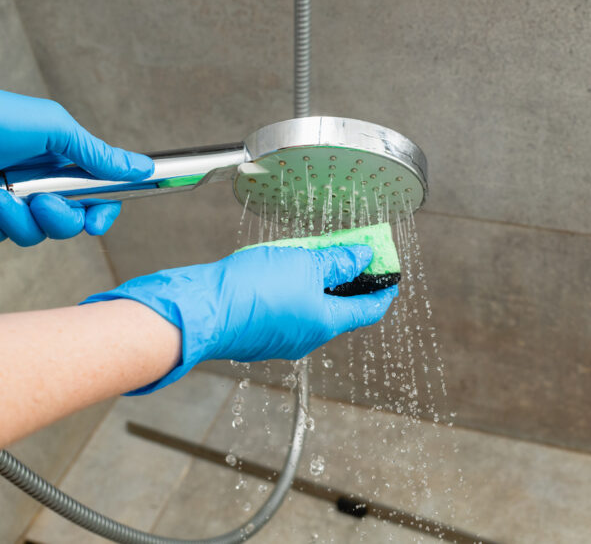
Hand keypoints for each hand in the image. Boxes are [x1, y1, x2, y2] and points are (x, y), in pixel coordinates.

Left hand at [0, 43, 152, 244]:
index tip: (95, 221)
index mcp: (61, 157)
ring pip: (31, 233)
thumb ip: (96, 153)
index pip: (97, 194)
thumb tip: (141, 167)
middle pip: (67, 222)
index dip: (100, 212)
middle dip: (53, 217)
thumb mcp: (50, 128)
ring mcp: (9, 196)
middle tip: (36, 200)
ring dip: (14, 219)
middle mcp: (38, 178)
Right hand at [83, 245, 398, 393]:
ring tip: (314, 254)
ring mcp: (280, 338)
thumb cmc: (250, 290)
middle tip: (350, 253)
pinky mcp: (258, 333)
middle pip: (339, 308)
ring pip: (311, 308)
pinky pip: (286, 309)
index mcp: (325, 325)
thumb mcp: (303, 264)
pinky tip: (283, 269)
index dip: (383, 290)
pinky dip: (294, 290)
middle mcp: (306, 337)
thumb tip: (362, 258)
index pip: (369, 310)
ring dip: (318, 282)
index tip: (390, 275)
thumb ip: (336, 261)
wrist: (200, 310)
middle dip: (347, 280)